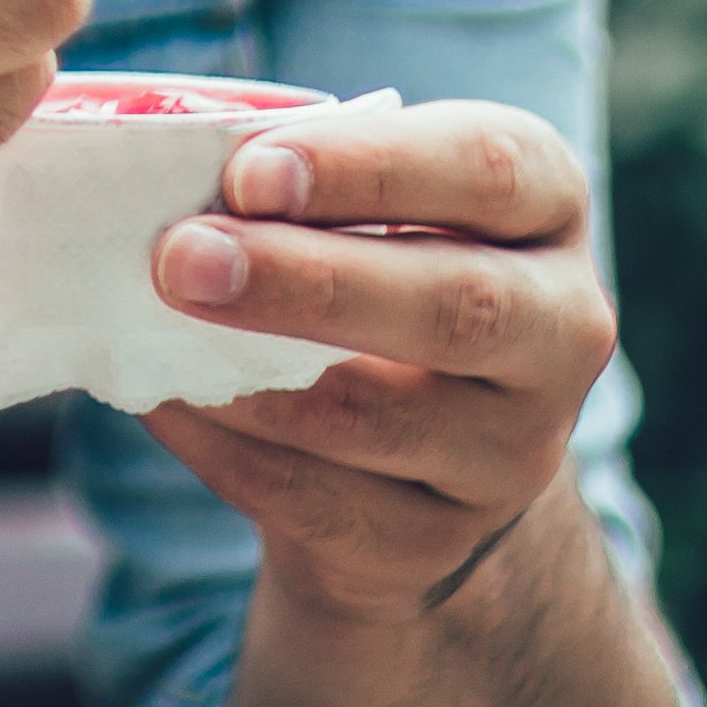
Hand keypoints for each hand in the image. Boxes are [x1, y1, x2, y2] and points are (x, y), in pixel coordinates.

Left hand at [141, 103, 622, 629]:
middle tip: (180, 257)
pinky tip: (156, 396)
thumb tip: (166, 170)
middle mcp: (560, 329)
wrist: (416, 444)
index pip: (487, 168)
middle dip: (307, 280)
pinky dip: (220, 444)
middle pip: (456, 307)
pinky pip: (314, 497)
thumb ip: (296, 178)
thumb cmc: (369, 259)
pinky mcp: (434, 540)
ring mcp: (512, 452)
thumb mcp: (367, 197)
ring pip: (377, 420)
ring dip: (246, 376)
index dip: (367, 165)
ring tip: (145, 328)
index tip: (249, 171)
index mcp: (546, 205)